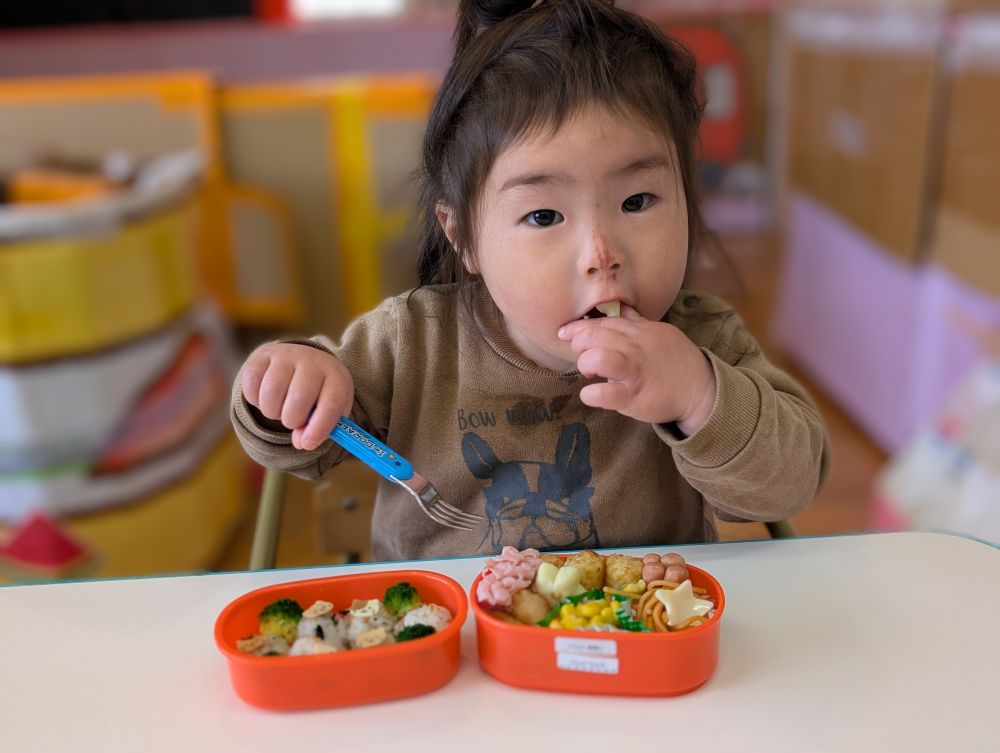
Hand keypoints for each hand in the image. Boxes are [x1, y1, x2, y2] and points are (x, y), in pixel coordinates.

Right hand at [241, 343, 353, 450]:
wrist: (303, 362)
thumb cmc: (318, 394)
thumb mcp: (326, 412)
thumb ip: (317, 430)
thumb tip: (301, 442)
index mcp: (336, 377)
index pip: (331, 403)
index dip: (319, 427)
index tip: (307, 444)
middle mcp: (312, 361)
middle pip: (298, 399)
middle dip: (292, 420)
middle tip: (292, 420)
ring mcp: (286, 355)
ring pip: (271, 394)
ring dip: (272, 412)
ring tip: (279, 407)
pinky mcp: (263, 355)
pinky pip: (251, 386)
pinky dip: (255, 401)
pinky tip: (265, 397)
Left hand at [557, 305, 715, 434]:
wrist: (702, 389)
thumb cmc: (675, 361)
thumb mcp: (659, 333)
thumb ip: (637, 321)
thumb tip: (622, 306)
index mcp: (639, 331)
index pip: (603, 322)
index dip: (578, 327)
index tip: (564, 332)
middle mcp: (635, 348)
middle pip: (595, 336)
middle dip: (580, 345)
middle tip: (584, 357)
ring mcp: (636, 371)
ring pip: (600, 358)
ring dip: (586, 363)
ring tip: (590, 372)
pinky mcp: (636, 397)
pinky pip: (608, 394)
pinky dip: (592, 394)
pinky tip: (591, 395)